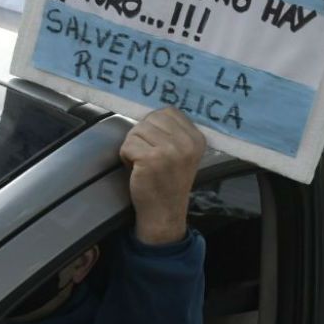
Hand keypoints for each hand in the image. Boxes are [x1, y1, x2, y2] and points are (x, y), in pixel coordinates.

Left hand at [120, 108, 205, 245]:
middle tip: (148, 156)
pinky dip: (126, 157)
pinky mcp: (151, 159)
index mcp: (196, 138)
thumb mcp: (182, 153)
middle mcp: (187, 143)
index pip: (168, 111)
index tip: (158, 145)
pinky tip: (137, 170)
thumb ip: (174, 132)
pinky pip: (127, 145)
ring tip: (143, 164)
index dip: (154, 125)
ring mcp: (170, 150)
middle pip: (151, 119)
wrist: (164, 212)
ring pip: (136, 130)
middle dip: (142, 136)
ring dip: (133, 147)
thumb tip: (153, 112)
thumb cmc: (168, 181)